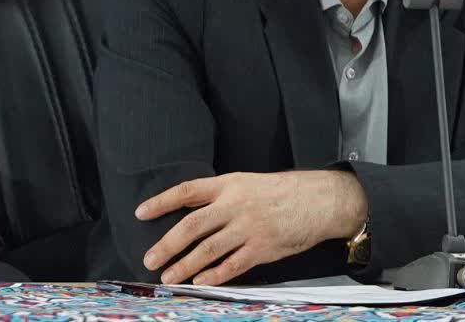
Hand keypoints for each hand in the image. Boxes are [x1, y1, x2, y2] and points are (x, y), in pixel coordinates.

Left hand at [137, 170, 366, 285]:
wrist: (323, 200)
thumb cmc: (287, 192)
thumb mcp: (252, 183)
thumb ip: (225, 196)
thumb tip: (192, 212)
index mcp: (232, 184)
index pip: (188, 191)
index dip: (162, 201)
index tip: (141, 212)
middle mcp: (237, 204)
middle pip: (191, 226)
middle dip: (166, 245)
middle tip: (150, 259)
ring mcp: (250, 227)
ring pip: (207, 250)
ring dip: (184, 266)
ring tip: (169, 277)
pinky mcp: (263, 247)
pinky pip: (232, 265)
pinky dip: (213, 275)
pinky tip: (200, 281)